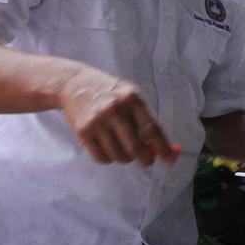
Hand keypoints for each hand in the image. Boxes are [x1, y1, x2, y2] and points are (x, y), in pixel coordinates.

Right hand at [58, 65, 179, 165]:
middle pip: (136, 147)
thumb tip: (158, 148)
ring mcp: (98, 121)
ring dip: (125, 158)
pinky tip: (108, 148)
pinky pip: (101, 158)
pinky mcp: (83, 131)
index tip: (170, 159)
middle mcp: (115, 110)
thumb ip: (144, 119)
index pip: (152, 129)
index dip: (163, 147)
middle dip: (145, 159)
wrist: (74, 83)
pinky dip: (108, 159)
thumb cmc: (109, 92)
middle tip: (147, 160)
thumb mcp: (130, 96)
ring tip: (122, 147)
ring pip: (119, 155)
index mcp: (133, 99)